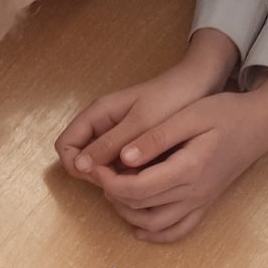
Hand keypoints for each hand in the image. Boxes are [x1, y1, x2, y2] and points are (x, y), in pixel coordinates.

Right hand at [55, 28, 238, 176]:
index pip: (65, 145)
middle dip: (94, 174)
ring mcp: (117, 137)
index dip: (75, 164)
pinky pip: (118, 166)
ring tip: (137, 180)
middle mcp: (102, 126)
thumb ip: (109, 144)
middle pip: (80, 158)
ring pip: (100, 165)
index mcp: (97, 114)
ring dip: (111, 177)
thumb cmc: (170, 99)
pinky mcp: (132, 146)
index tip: (98, 176)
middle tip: (121, 180)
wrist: (202, 87)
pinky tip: (145, 178)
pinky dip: (126, 175)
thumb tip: (80, 166)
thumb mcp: (140, 123)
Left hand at [90, 73, 267, 241]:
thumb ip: (156, 137)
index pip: (137, 187)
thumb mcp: (189, 116)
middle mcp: (194, 192)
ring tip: (114, 190)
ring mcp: (200, 201)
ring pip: (155, 224)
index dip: (109, 181)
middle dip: (112, 192)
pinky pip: (179, 231)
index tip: (95, 166)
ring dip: (127, 213)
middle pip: (141, 206)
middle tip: (99, 173)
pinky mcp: (204, 204)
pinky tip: (139, 227)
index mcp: (188, 169)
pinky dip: (156, 234)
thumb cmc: (225, 114)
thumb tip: (125, 157)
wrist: (259, 125)